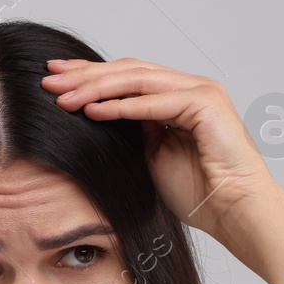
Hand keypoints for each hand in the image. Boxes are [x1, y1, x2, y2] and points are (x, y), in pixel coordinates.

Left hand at [41, 57, 278, 241]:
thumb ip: (133, 131)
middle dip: (85, 74)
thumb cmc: (200, 193)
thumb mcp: (153, 156)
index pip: (128, 77)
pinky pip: (154, 101)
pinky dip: (121, 105)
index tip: (56, 79)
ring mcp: (201, 91)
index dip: (90, 76)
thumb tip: (97, 113)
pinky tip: (93, 110)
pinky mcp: (206, 104)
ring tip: (64, 97)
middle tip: (49, 79)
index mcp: (178, 97)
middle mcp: (190, 87)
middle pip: (129, 71)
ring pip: (138, 80)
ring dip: (97, 87)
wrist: (234, 212)